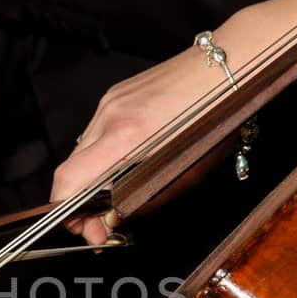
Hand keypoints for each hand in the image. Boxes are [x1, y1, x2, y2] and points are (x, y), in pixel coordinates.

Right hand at [51, 44, 226, 244]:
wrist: (227, 68)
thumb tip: (112, 219)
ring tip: (115, 194)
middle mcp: (110, 115)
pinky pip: (97, 133)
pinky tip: (124, 163)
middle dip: (79, 202)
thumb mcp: (185, 173)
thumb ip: (142, 199)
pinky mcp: (115, 94)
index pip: (70, 179)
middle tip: (100, 223)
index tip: (89, 230)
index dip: (69, 212)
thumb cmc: (217, 118)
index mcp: (127, 135)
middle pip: (70, 169)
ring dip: (91, 178)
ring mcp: (109, 101)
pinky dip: (102, 155)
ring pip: (82, 152)